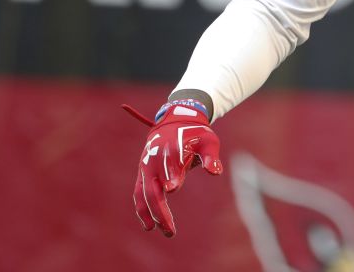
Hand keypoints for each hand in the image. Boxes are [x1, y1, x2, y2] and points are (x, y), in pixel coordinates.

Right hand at [126, 100, 223, 236]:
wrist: (174, 122)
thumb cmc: (195, 133)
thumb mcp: (208, 140)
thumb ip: (210, 156)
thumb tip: (214, 172)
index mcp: (172, 150)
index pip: (170, 167)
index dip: (172, 177)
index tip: (173, 188)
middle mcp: (155, 160)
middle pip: (154, 189)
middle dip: (161, 210)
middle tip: (170, 231)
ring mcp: (146, 167)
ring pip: (143, 194)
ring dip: (150, 214)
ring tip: (160, 231)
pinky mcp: (142, 173)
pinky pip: (138, 193)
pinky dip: (141, 208)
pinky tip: (149, 225)